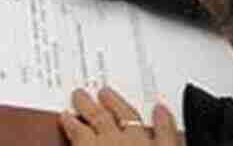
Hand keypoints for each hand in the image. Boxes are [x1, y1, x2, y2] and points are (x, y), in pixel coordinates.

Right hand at [61, 87, 179, 144]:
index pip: (77, 132)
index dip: (70, 123)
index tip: (65, 115)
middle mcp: (116, 143)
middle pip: (99, 118)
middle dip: (88, 105)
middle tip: (80, 94)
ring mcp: (143, 145)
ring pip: (128, 116)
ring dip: (116, 103)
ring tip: (107, 92)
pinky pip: (166, 134)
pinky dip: (163, 121)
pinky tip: (161, 109)